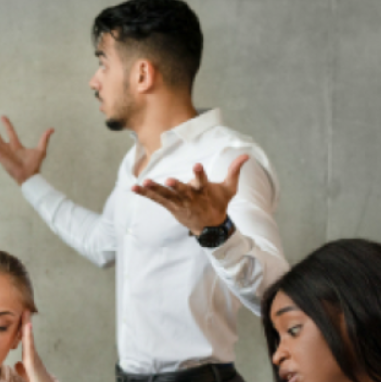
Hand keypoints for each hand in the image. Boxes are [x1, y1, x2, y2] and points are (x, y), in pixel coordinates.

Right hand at [0, 116, 52, 184]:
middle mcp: (6, 148)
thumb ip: (44, 139)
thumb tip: (51, 129)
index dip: (7, 124)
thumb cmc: (34, 166)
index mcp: (15, 146)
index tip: (2, 116)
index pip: (10, 132)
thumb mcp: (41, 150)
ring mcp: (1, 152)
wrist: (30, 176)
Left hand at [13, 313, 67, 381]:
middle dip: (25, 323)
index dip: (21, 330)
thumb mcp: (28, 378)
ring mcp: (34, 359)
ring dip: (27, 326)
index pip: (24, 342)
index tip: (20, 317)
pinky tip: (27, 328)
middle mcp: (33, 357)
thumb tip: (17, 364)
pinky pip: (29, 348)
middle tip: (23, 308)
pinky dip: (28, 337)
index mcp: (30, 360)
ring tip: (25, 313)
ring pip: (29, 340)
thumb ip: (23, 371)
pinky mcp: (34, 364)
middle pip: (27, 337)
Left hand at [131, 154, 249, 234]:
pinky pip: (156, 200)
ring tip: (144, 183)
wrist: (210, 227)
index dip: (199, 173)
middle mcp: (190, 197)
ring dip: (155, 189)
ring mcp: (179, 203)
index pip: (202, 180)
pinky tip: (134, 188)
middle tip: (169, 180)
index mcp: (204, 191)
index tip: (196, 165)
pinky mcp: (170, 207)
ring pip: (166, 195)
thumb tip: (246, 155)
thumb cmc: (219, 203)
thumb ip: (235, 171)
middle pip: (182, 191)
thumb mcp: (230, 189)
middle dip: (176, 186)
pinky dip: (145, 194)